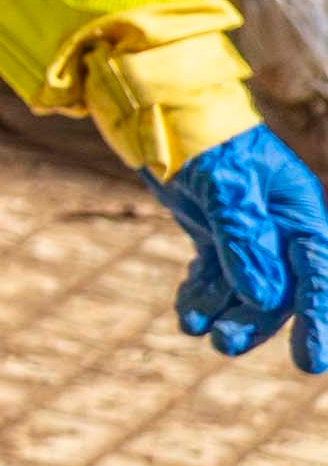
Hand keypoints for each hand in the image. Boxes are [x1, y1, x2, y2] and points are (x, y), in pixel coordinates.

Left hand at [159, 125, 327, 372]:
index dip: (317, 318)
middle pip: (280, 288)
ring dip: (224, 311)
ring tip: (196, 329)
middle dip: (256, 320)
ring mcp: (244, 228)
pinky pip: (214, 275)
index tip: (310, 361)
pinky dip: (201, 295)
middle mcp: (277, 223)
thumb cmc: (199, 135)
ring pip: (244, 287)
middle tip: (224, 345)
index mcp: (296, 209)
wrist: (154, 104)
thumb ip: (244, 238)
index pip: (316, 272)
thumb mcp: (224, 183)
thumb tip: (264, 299)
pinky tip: (187, 314)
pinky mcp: (212, 230)